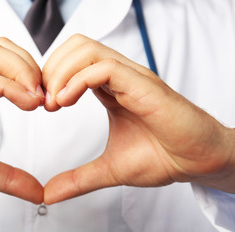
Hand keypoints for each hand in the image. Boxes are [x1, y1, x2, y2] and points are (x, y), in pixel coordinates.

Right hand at [0, 38, 44, 203]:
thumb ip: (8, 176)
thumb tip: (37, 191)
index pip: (8, 61)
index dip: (34, 76)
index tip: (48, 102)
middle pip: (5, 48)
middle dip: (33, 67)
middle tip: (47, 97)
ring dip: (24, 72)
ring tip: (37, 99)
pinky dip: (8, 86)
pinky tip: (26, 103)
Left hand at [43, 34, 234, 203]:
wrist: (198, 162)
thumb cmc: (162, 157)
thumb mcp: (109, 169)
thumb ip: (78, 178)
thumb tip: (48, 194)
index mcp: (111, 88)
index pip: (73, 61)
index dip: (51, 77)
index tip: (43, 104)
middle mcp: (119, 76)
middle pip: (76, 45)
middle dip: (51, 69)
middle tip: (45, 101)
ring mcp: (131, 77)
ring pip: (87, 49)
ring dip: (61, 72)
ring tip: (55, 103)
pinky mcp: (143, 85)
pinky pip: (104, 68)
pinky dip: (78, 81)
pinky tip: (67, 101)